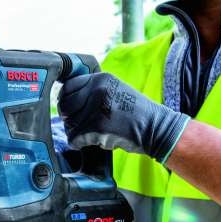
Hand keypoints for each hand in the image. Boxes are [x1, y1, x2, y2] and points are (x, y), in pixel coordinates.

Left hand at [57, 73, 188, 162]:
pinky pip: (74, 138)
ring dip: (76, 132)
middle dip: (69, 117)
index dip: (66, 99)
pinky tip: (91, 142)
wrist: (155, 128)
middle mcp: (97, 90)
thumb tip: (66, 97)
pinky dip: (79, 143)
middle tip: (79, 124)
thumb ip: (93, 90)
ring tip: (90, 134)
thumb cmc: (135, 112)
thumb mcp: (115, 89)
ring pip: (69, 124)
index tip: (71, 109)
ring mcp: (96, 108)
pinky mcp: (96, 127)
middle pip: (65, 105)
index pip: (68, 86)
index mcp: (101, 78)